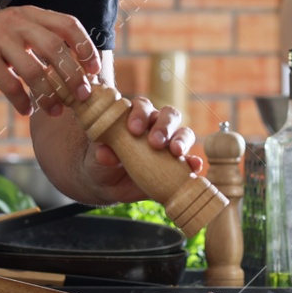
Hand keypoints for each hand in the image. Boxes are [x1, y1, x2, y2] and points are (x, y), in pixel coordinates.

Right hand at [0, 6, 100, 115]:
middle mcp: (16, 21)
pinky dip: (21, 101)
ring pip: (34, 70)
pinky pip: (10, 84)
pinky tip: (26, 111)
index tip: (94, 70)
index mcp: (28, 14)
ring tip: (56, 111)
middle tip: (82, 96)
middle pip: (56, 48)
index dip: (85, 47)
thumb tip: (73, 65)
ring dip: (49, 95)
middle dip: (73, 75)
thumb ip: (37, 39)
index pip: (67, 25)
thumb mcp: (11, 29)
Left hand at [80, 97, 205, 204]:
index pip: (142, 106)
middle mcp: (155, 127)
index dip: (140, 114)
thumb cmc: (100, 162)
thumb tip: (106, 153)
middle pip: (168, 115)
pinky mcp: (177, 165)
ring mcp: (168, 145)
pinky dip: (194, 162)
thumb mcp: (97, 158)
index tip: (134, 129)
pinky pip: (190, 160)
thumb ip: (101, 152)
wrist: (107, 186)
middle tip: (155, 142)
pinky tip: (194, 166)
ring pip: (183, 133)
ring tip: (176, 152)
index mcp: (135, 118)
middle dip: (164, 126)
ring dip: (181, 140)